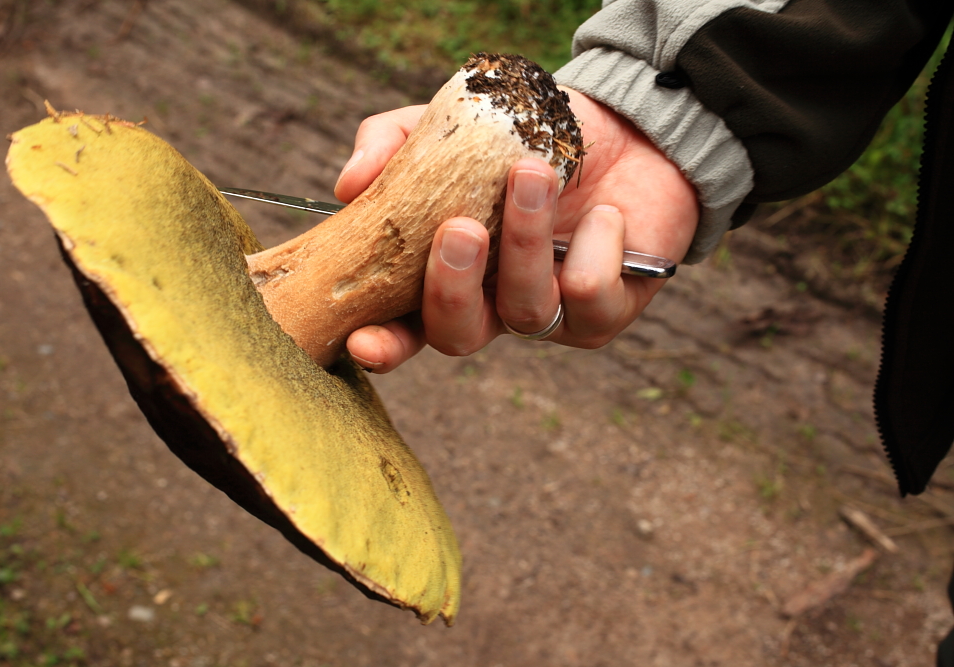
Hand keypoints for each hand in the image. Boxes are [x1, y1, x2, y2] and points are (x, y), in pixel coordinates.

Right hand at [336, 89, 698, 372]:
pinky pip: (590, 295)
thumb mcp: (455, 128)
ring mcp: (550, 316)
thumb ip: (394, 145)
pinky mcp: (605, 311)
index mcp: (450, 275)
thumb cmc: (531, 139)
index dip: (383, 342)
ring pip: (526, 311)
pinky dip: (595, 245)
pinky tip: (606, 212)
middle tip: (461, 228)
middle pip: (458, 336)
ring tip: (532, 174)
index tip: (363, 339)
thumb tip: (349, 183)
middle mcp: (494, 305)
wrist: (628, 131)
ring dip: (524, 243)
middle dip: (451, 289)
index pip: (406, 326)